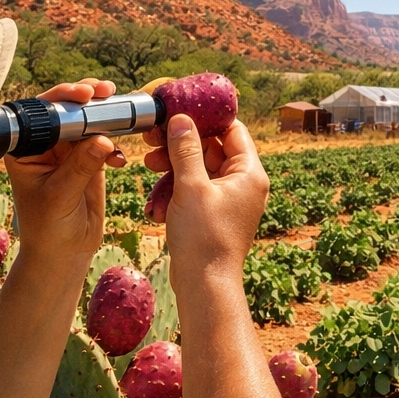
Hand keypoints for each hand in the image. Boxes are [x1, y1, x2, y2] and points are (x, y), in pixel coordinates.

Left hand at [4, 78, 127, 264]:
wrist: (64, 253)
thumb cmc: (48, 228)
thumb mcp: (60, 196)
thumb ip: (80, 167)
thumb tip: (102, 140)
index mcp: (26, 148)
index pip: (41, 114)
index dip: (62, 99)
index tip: (83, 94)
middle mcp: (45, 145)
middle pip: (67, 111)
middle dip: (88, 100)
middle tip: (106, 91)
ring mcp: (69, 151)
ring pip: (88, 123)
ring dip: (106, 117)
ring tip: (122, 115)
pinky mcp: (90, 161)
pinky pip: (105, 141)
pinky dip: (115, 144)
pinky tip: (119, 160)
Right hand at [144, 116, 267, 278]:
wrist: (204, 285)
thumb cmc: (203, 238)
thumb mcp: (191, 186)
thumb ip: (186, 149)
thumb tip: (181, 119)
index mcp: (249, 173)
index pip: (233, 131)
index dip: (207, 118)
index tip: (179, 111)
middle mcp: (244, 184)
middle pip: (213, 149)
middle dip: (182, 144)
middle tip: (155, 139)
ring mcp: (230, 201)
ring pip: (200, 170)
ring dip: (175, 166)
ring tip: (149, 164)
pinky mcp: (214, 215)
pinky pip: (196, 191)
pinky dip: (177, 190)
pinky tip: (157, 200)